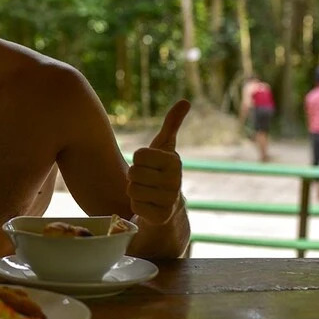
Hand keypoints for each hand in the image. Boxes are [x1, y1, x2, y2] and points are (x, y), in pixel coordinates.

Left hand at [127, 100, 190, 224]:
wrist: (168, 205)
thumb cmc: (161, 171)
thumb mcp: (165, 147)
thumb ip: (172, 124)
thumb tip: (186, 101)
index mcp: (175, 161)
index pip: (139, 154)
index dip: (139, 160)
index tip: (148, 165)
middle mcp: (176, 181)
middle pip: (133, 172)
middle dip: (135, 176)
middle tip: (145, 180)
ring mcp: (170, 201)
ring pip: (132, 190)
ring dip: (134, 191)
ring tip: (146, 192)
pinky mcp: (161, 217)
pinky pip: (134, 206)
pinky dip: (137, 206)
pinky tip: (147, 206)